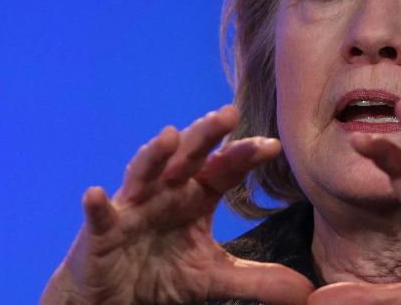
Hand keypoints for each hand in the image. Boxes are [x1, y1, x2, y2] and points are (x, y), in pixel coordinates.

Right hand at [40, 105, 313, 304]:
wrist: (112, 297)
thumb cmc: (162, 274)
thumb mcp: (213, 278)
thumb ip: (256, 280)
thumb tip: (305, 291)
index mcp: (195, 196)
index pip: (224, 168)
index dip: (244, 155)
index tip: (272, 146)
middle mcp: (165, 191)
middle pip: (187, 157)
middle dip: (205, 135)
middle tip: (227, 114)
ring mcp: (132, 207)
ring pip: (144, 173)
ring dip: (154, 155)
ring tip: (170, 136)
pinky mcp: (101, 230)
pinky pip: (100, 215)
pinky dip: (97, 205)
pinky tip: (95, 194)